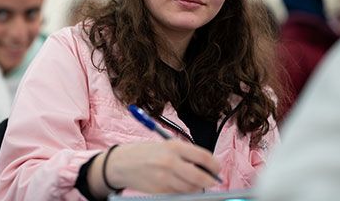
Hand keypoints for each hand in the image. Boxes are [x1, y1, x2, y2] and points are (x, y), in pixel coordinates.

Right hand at [88, 140, 220, 196]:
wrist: (122, 163)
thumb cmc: (146, 152)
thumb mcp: (166, 145)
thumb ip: (186, 154)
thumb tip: (208, 166)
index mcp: (173, 146)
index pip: (204, 157)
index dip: (215, 165)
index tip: (217, 169)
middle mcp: (169, 162)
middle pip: (200, 178)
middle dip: (210, 181)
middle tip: (212, 181)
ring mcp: (164, 178)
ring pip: (191, 189)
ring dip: (196, 188)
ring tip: (193, 181)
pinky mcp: (159, 191)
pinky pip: (179, 194)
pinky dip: (183, 192)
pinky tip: (178, 185)